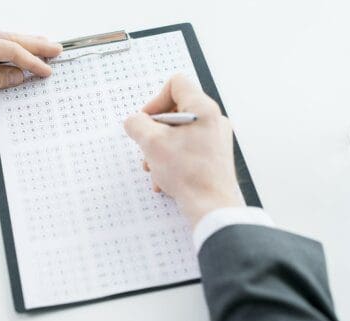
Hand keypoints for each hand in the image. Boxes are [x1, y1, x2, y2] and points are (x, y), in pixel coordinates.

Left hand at [0, 28, 61, 112]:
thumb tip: (17, 75)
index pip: (11, 51)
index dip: (32, 61)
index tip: (47, 69)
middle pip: (9, 38)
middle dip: (34, 44)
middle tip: (55, 48)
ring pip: (0, 37)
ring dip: (21, 42)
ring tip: (41, 45)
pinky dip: (5, 45)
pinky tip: (13, 48)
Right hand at [124, 73, 243, 227]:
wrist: (211, 206)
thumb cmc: (189, 174)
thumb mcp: (151, 144)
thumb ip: (137, 125)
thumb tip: (134, 122)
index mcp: (203, 108)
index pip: (176, 84)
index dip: (155, 100)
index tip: (147, 121)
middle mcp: (213, 120)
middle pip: (175, 111)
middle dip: (155, 132)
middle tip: (147, 147)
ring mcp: (216, 139)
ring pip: (179, 134)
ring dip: (160, 150)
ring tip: (154, 168)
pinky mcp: (214, 156)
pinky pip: (187, 149)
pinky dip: (172, 161)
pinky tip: (164, 179)